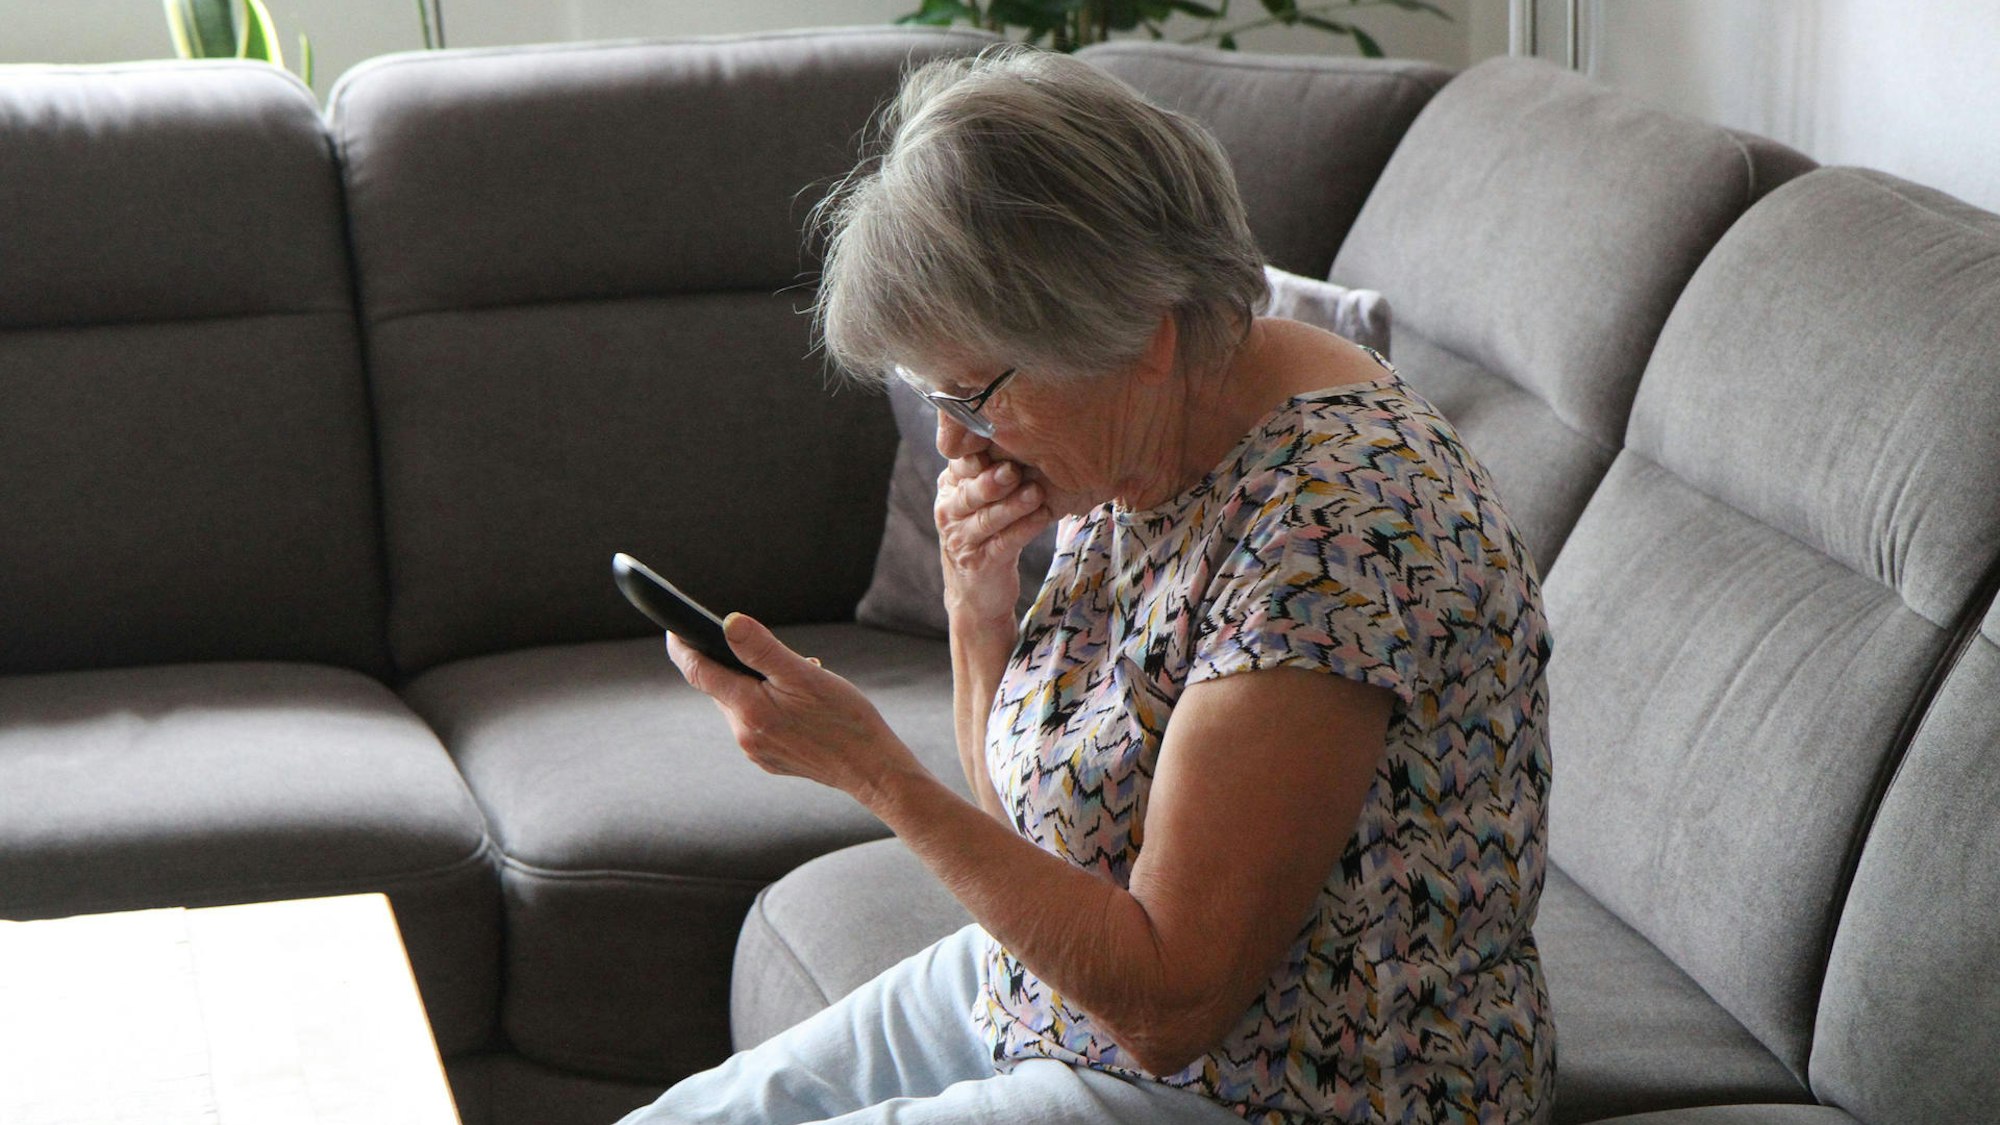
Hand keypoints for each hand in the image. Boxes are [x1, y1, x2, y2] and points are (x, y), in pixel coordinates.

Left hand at [665, 614, 922, 801]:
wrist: (872, 769)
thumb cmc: (845, 719)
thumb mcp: (805, 675)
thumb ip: (761, 648)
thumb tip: (727, 623)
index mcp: (748, 709)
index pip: (698, 671)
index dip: (682, 645)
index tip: (675, 626)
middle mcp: (744, 734)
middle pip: (721, 686)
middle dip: (739, 664)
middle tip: (780, 655)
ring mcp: (755, 750)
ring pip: (741, 704)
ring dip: (758, 685)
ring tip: (800, 682)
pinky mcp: (769, 759)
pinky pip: (756, 723)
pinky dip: (769, 705)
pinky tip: (802, 706)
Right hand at [935, 452, 1053, 630]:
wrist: (977, 591)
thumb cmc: (986, 533)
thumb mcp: (981, 498)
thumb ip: (990, 469)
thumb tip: (1019, 429)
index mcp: (950, 488)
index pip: (961, 465)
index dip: (980, 454)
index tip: (1002, 441)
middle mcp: (949, 512)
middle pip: (970, 492)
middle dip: (992, 480)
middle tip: (1014, 469)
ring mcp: (962, 540)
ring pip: (987, 518)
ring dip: (1012, 506)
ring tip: (1034, 494)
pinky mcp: (980, 563)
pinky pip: (1004, 543)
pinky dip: (1024, 530)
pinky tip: (1042, 518)